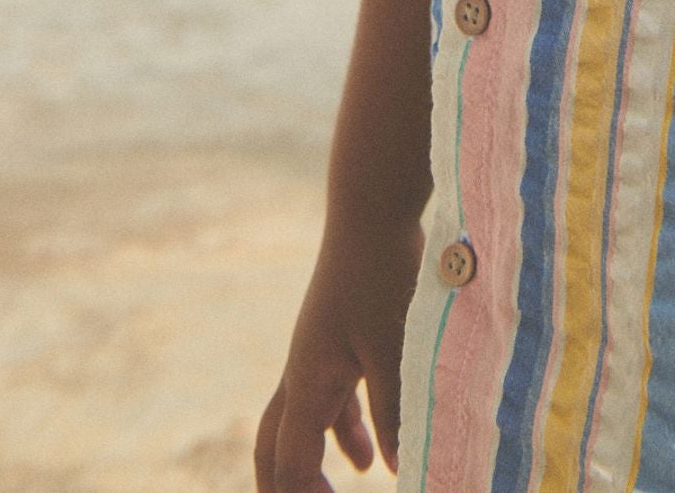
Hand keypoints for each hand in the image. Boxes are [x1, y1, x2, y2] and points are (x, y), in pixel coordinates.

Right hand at [256, 216, 424, 492]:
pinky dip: (343, 430)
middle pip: (276, 445)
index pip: (290, 460)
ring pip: (303, 423)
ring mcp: (317, 352)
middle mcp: (302, 371)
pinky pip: (330, 398)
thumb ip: (394, 408)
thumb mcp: (391, 347)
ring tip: (339, 492)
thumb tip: (399, 466)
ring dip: (317, 461)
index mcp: (307, 381)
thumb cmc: (380, 274)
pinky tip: (367, 457)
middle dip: (285, 485)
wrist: (370, 209)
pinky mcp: (337, 336)